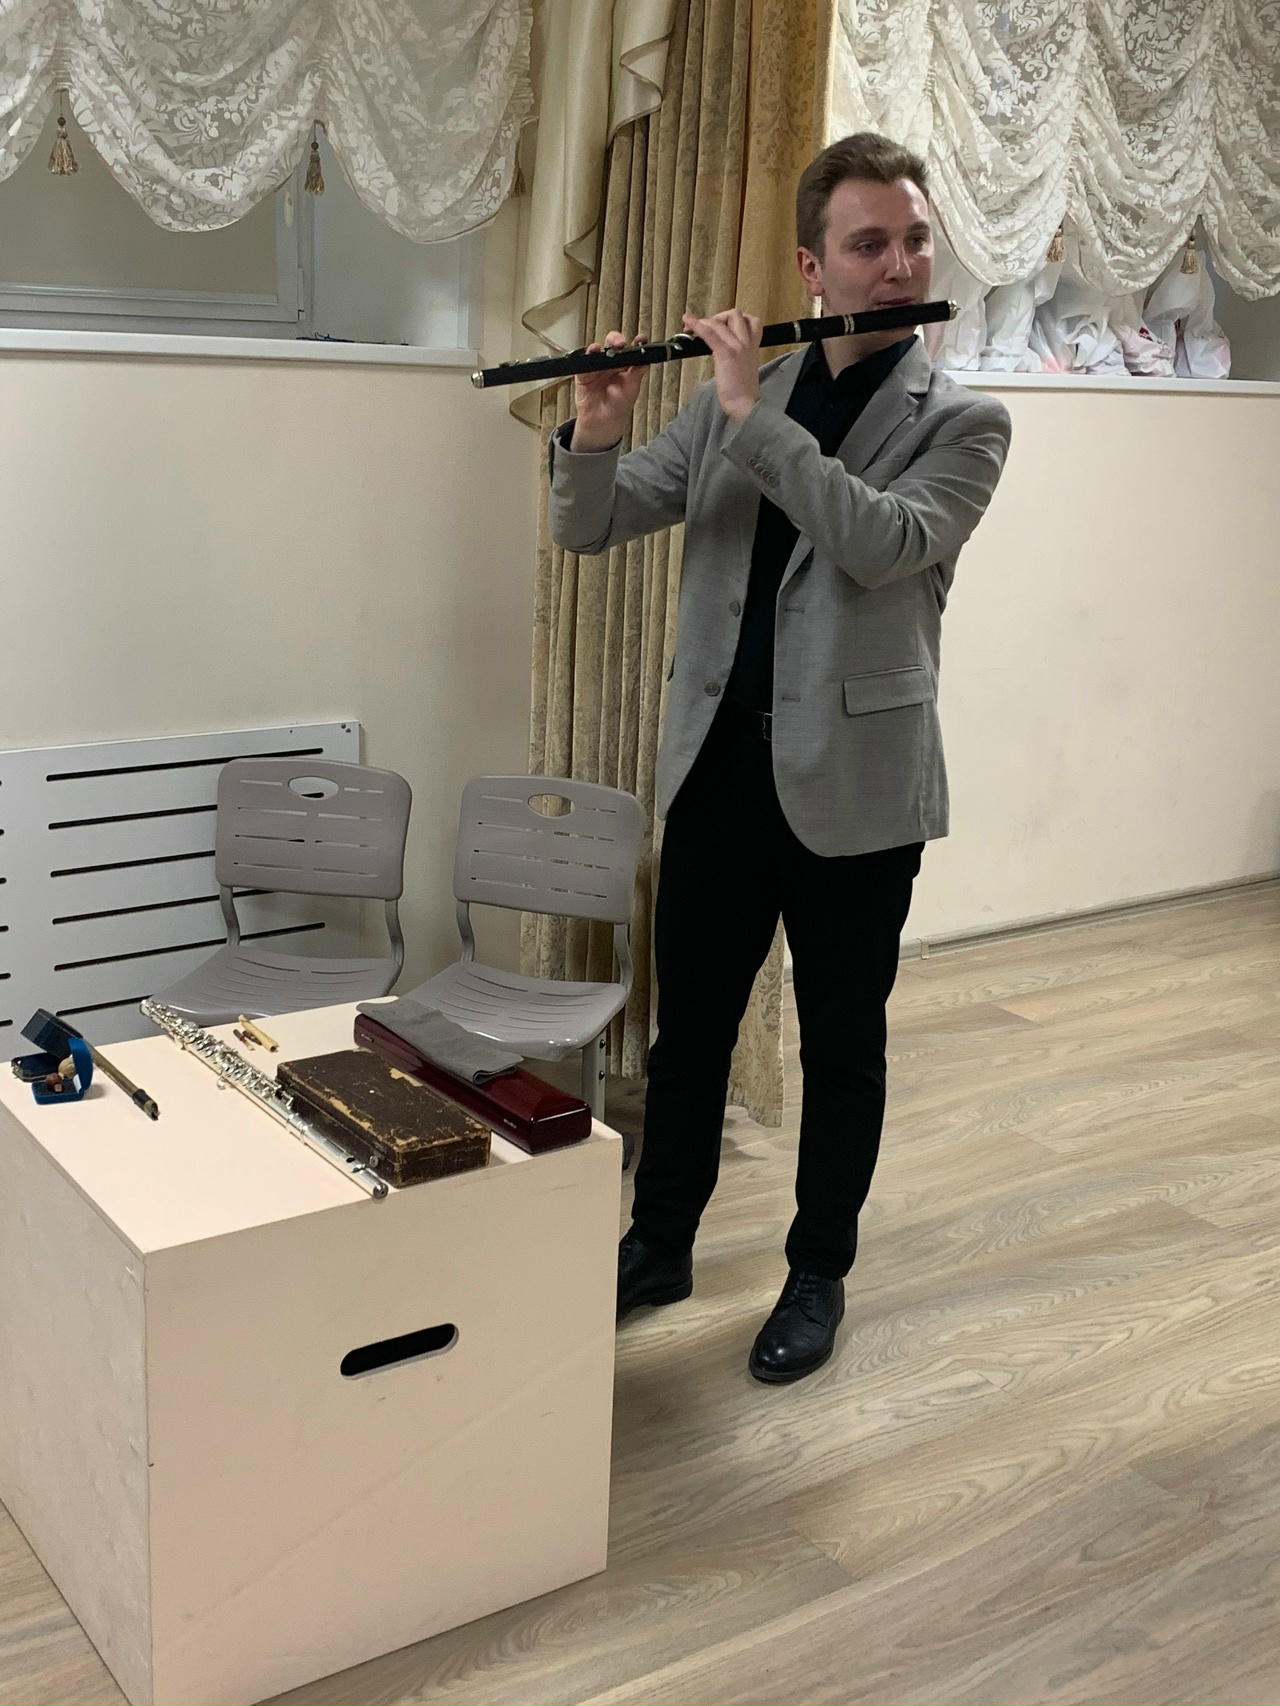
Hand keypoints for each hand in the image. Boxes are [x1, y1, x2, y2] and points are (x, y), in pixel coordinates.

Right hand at [572, 330, 645, 451]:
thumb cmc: (618, 407)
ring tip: (603, 348)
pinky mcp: (584, 374)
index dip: (636, 343)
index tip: (641, 339)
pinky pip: (585, 363)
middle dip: (616, 340)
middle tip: (620, 343)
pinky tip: (592, 353)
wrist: (602, 424)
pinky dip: (587, 357)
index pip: (631, 350)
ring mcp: (597, 368)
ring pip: (598, 351)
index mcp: (626, 366)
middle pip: (613, 345)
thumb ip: (638, 372)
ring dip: (600, 347)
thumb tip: (646, 358)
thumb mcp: (632, 389)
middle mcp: (611, 364)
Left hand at [683, 309, 762, 422]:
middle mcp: (747, 343)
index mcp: (753, 347)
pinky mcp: (726, 353)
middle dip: (718, 317)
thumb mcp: (743, 370)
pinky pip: (709, 333)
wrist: (745, 404)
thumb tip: (721, 352)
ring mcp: (737, 346)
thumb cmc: (742, 393)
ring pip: (720, 322)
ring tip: (691, 328)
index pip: (751, 321)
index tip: (722, 326)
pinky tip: (687, 321)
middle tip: (706, 328)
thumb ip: (736, 357)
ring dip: (704, 321)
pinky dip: (696, 324)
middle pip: (735, 314)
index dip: (734, 320)